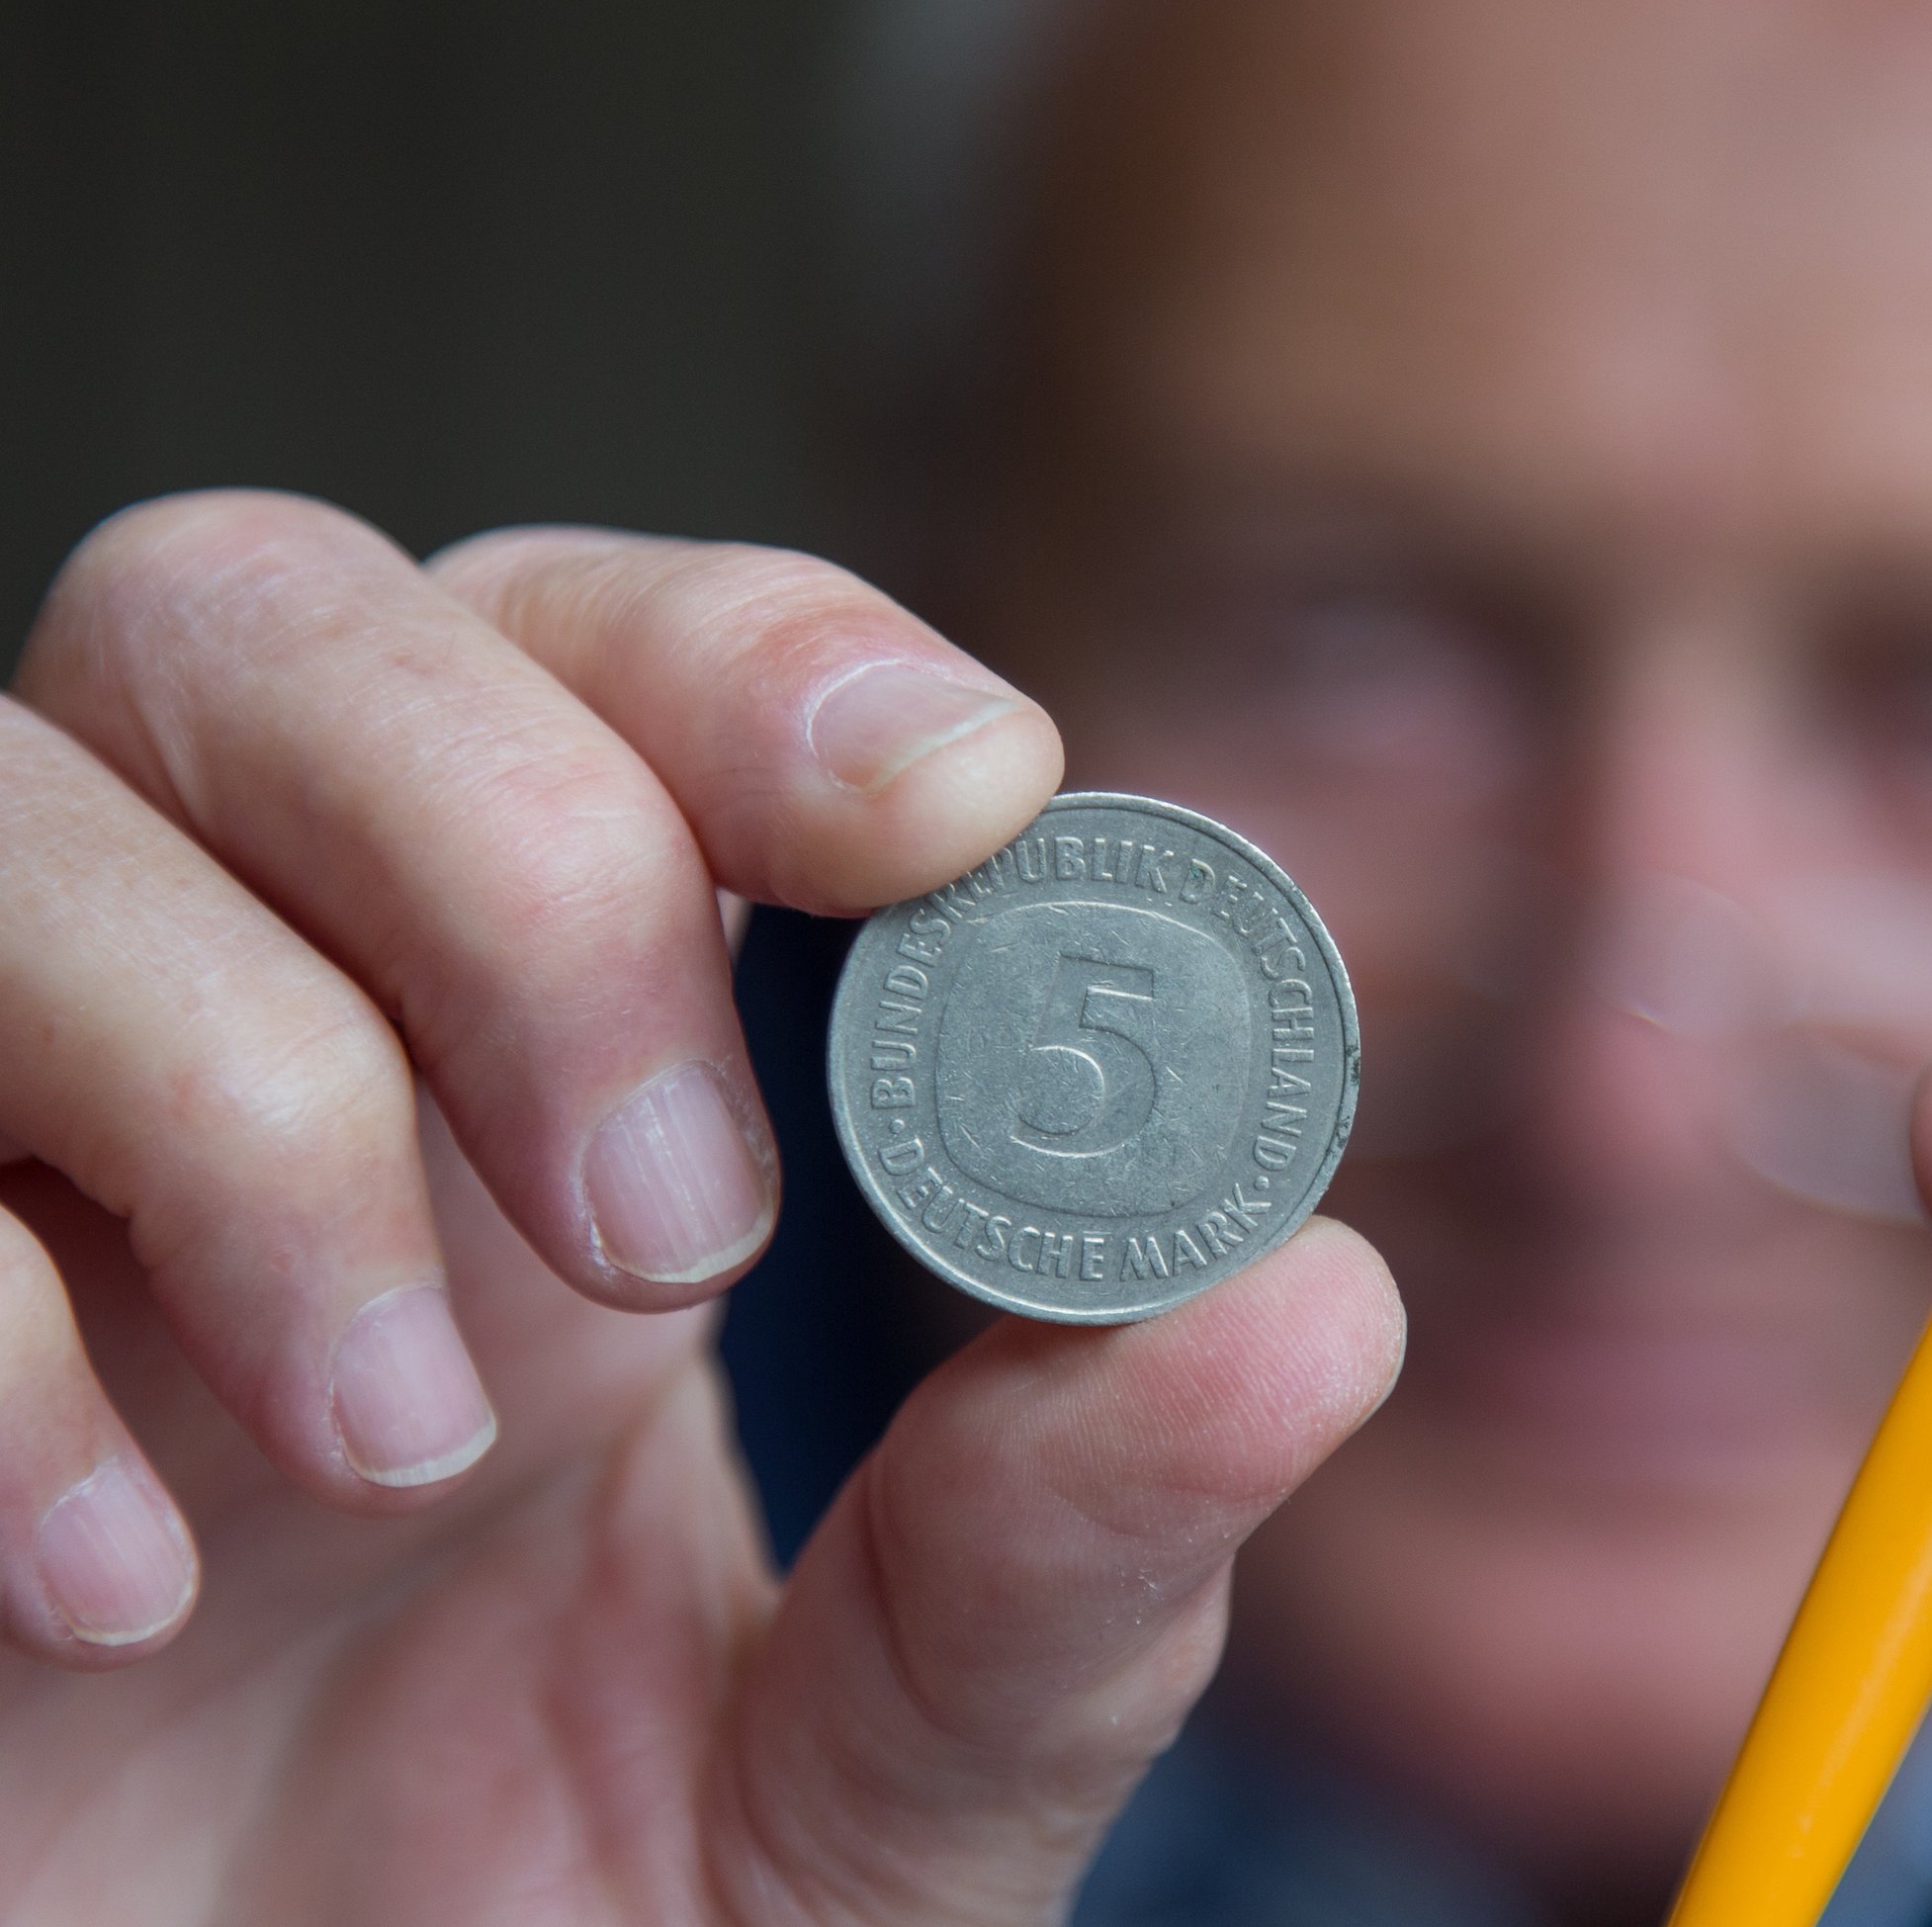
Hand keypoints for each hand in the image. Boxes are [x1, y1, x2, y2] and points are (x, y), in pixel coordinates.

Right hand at [0, 492, 1402, 1921]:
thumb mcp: (876, 1802)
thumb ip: (1064, 1569)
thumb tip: (1313, 1303)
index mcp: (551, 1102)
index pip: (623, 675)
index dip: (768, 664)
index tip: (955, 805)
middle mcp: (251, 1063)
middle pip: (284, 617)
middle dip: (524, 852)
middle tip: (676, 1232)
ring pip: (10, 813)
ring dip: (255, 1087)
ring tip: (400, 1450)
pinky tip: (120, 1589)